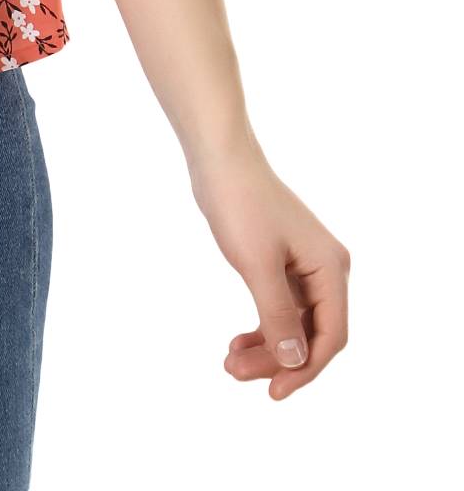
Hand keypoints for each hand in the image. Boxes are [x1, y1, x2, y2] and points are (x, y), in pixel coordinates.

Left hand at [188, 144, 349, 398]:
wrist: (220, 159)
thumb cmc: (240, 204)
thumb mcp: (258, 264)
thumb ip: (277, 315)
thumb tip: (296, 361)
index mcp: (330, 269)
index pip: (330, 335)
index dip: (306, 369)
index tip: (275, 392)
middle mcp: (326, 269)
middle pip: (312, 333)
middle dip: (278, 359)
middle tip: (234, 372)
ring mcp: (305, 266)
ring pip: (294, 323)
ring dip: (266, 346)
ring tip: (230, 362)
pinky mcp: (283, 262)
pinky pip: (281, 307)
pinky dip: (263, 326)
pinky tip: (239, 341)